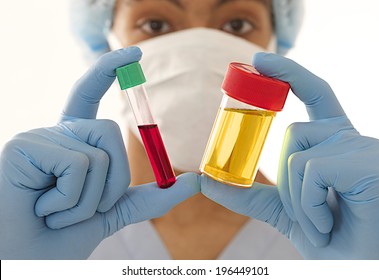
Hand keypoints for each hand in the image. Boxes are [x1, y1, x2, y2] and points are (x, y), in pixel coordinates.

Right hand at [0, 47, 199, 258]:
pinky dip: (71, 201)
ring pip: (99, 151)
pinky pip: (79, 165)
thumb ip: (152, 197)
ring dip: (91, 198)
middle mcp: (56, 133)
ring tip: (57, 212)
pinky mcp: (24, 146)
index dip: (108, 70)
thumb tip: (196, 182)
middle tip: (82, 210)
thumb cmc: (61, 237)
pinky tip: (43, 209)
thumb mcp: (114, 213)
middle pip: (112, 132)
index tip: (134, 52)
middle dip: (113, 183)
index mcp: (73, 143)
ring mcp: (39, 137)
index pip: (89, 94)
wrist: (25, 261)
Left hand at [201, 53, 378, 258]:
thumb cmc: (331, 237)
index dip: (289, 74)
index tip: (260, 60)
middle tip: (306, 215)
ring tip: (320, 223)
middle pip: (292, 132)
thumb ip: (247, 194)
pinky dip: (307, 205)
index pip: (314, 94)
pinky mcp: (367, 163)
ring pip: (296, 154)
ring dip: (296, 199)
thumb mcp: (283, 211)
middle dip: (286, 182)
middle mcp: (352, 138)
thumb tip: (205, 179)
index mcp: (336, 142)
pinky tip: (328, 223)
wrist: (361, 268)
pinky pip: (310, 171)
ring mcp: (363, 148)